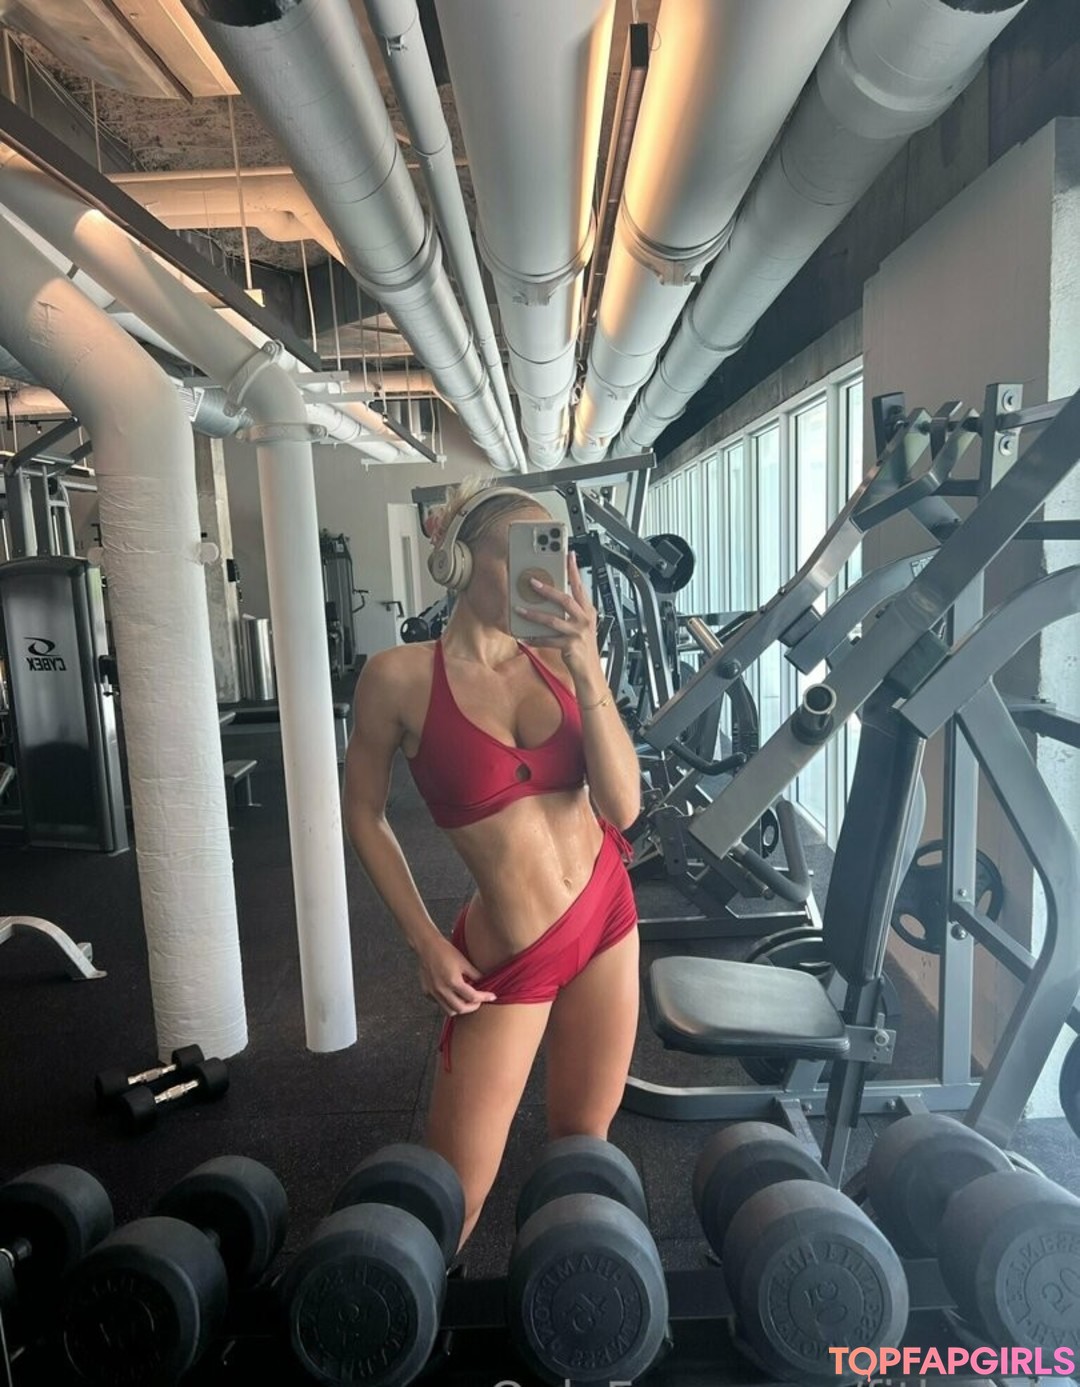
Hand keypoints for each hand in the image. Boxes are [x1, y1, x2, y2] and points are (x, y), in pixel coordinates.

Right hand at [418, 934, 496, 1017]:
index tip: (491, 996)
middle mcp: (442, 990)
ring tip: (466, 1000)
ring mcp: (433, 992)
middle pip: (461, 1009)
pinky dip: (448, 1003)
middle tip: (479, 1001)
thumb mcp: (464, 962)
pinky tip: (453, 995)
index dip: (484, 997)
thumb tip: (484, 983)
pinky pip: (440, 1004)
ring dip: (460, 1008)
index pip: (472, 997)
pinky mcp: (427, 992)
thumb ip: (475, 974)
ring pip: (449, 1011)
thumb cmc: (445, 951)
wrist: (427, 946)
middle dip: (472, 1007)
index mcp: (453, 981)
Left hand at [514, 552, 602, 681]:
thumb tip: (548, 601)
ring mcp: (578, 633)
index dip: (574, 570)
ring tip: (520, 609)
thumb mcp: (580, 626)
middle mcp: (585, 620)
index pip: (580, 586)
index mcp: (588, 611)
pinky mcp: (570, 646)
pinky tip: (524, 637)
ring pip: (553, 620)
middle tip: (532, 582)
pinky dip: (535, 639)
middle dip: (547, 590)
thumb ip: (569, 613)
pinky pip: (548, 640)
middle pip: (565, 600)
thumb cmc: (583, 648)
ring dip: (534, 615)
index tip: (568, 555)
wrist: (590, 672)